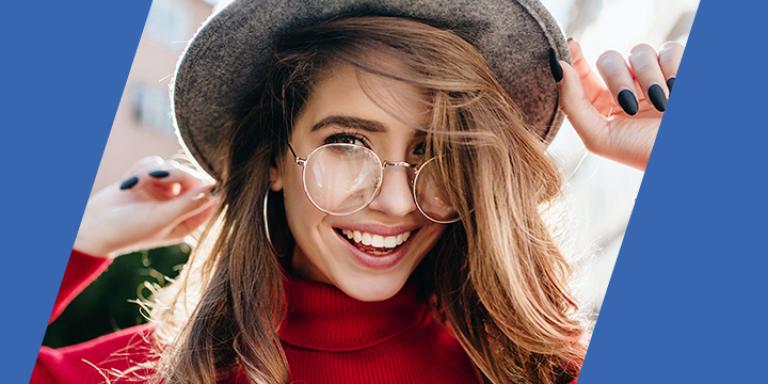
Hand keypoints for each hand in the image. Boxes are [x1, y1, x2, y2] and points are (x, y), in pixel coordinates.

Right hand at [74, 156, 219, 257]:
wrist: (92, 226)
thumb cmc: (128, 230)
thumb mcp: (161, 219)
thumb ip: (188, 204)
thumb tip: (214, 187)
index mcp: (190, 220)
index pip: (211, 197)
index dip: (206, 183)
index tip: (196, 177)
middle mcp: (181, 205)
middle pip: (192, 176)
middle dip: (173, 173)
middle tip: (154, 176)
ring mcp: (166, 192)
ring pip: (172, 166)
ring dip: (151, 172)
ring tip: (133, 185)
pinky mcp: (150, 180)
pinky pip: (154, 163)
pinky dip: (140, 170)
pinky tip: (128, 184)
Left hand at [554, 39, 683, 169]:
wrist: (688, 158)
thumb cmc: (644, 153)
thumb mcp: (599, 137)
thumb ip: (573, 103)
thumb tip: (558, 66)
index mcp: (604, 105)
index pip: (583, 73)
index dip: (575, 57)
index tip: (572, 47)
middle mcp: (628, 87)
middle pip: (609, 59)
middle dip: (617, 78)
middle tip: (630, 104)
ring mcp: (654, 77)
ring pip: (640, 52)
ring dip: (648, 78)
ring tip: (662, 105)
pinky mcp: (681, 69)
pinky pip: (670, 50)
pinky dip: (673, 69)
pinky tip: (676, 92)